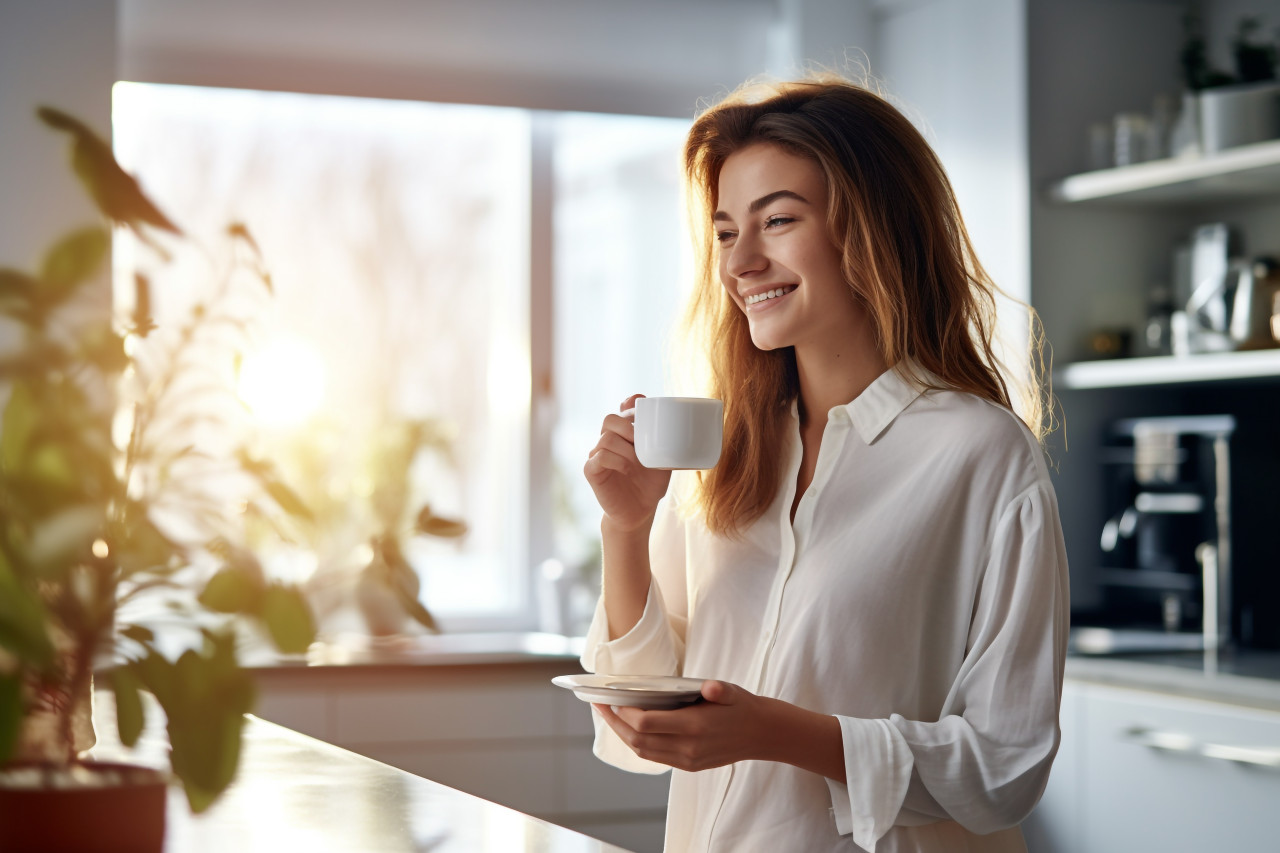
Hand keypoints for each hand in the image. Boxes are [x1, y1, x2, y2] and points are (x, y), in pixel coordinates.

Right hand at [584, 394, 671, 532]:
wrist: (639, 512)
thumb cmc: (650, 485)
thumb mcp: (663, 461)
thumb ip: (667, 443)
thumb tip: (688, 431)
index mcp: (624, 434)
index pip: (623, 408)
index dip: (631, 405)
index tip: (646, 413)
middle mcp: (608, 441)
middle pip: (610, 419)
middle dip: (628, 426)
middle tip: (642, 441)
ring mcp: (597, 455)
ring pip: (606, 438)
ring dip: (625, 447)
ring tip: (638, 461)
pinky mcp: (592, 471)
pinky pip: (599, 457)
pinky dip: (616, 460)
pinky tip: (627, 468)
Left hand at [592, 680, 781, 771]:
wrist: (762, 734)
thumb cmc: (743, 706)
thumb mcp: (732, 691)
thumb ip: (718, 690)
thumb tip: (710, 687)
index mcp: (695, 727)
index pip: (646, 724)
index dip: (625, 713)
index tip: (613, 698)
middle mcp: (687, 748)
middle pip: (637, 741)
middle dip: (614, 723)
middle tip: (600, 705)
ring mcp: (687, 760)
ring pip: (642, 752)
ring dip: (622, 734)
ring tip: (610, 715)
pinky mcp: (688, 765)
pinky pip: (654, 756)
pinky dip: (637, 743)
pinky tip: (630, 728)